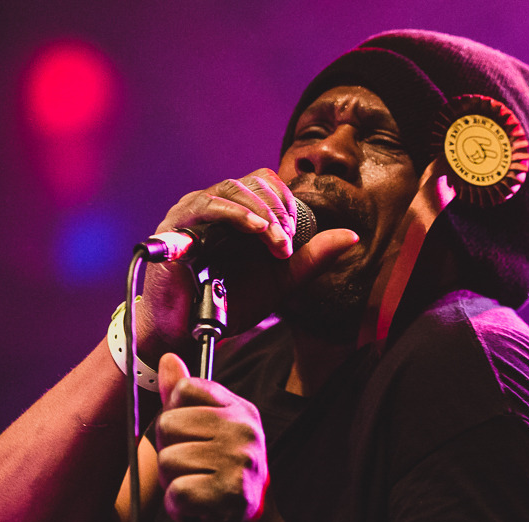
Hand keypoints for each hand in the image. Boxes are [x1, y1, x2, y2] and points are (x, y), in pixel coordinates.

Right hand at [135, 168, 358, 359]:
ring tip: (274, 240)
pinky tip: (255, 229)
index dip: (287, 203)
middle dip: (278, 210)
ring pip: (234, 189)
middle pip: (254, 182)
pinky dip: (235, 213)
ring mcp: (194, 211)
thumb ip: (313, 257)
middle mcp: (216, 205)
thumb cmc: (228, 302)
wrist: (187, 331)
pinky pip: (208, 206)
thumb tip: (352, 236)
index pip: (268, 184)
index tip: (291, 239)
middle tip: (284, 245)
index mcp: (239, 212)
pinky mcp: (177, 224)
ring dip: (262, 213)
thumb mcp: (281, 280)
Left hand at [155, 352, 284, 521]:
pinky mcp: (229, 495)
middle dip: (170, 453)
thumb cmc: (225, 482)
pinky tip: (197, 511)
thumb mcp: (210, 433)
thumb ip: (186, 397)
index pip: (186, 390)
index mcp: (241, 411)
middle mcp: (245, 431)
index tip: (190, 438)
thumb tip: (168, 359)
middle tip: (193, 471)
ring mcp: (240, 462)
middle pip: (169, 424)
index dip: (175, 416)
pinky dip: (179, 509)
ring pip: (169, 460)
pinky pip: (178, 492)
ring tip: (198, 491)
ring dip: (174, 484)